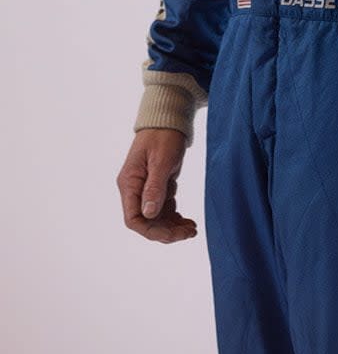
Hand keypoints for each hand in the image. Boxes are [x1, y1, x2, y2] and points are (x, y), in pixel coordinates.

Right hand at [116, 128, 196, 243]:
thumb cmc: (163, 135)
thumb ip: (155, 187)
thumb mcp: (162, 160)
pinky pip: (162, 209)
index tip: (174, 233)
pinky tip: (186, 219)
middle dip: (167, 231)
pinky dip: (174, 217)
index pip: (133, 219)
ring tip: (192, 228)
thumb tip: (149, 214)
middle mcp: (134, 189)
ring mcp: (144, 189)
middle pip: (146, 222)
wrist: (167, 119)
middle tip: (190, 232)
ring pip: (155, 218)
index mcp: (130, 183)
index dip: (152, 231)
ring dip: (172, 226)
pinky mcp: (155, 186)